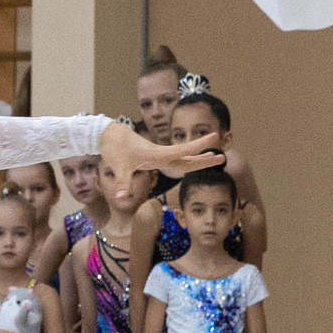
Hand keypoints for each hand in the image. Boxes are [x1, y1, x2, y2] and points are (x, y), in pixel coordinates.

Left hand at [99, 119, 221, 182]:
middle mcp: (162, 154)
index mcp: (157, 154)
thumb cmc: (115, 150)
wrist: (110, 135)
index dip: (199, 146)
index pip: (182, 151)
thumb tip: (120, 197)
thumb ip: (122, 183)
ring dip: (199, 158)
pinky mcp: (155, 157)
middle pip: (187, 157)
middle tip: (223, 156)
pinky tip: (196, 161)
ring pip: (184, 158)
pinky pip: (176, 159)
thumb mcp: (118, 167)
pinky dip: (188, 160)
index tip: (214, 137)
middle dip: (204, 157)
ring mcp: (160, 155)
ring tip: (217, 157)